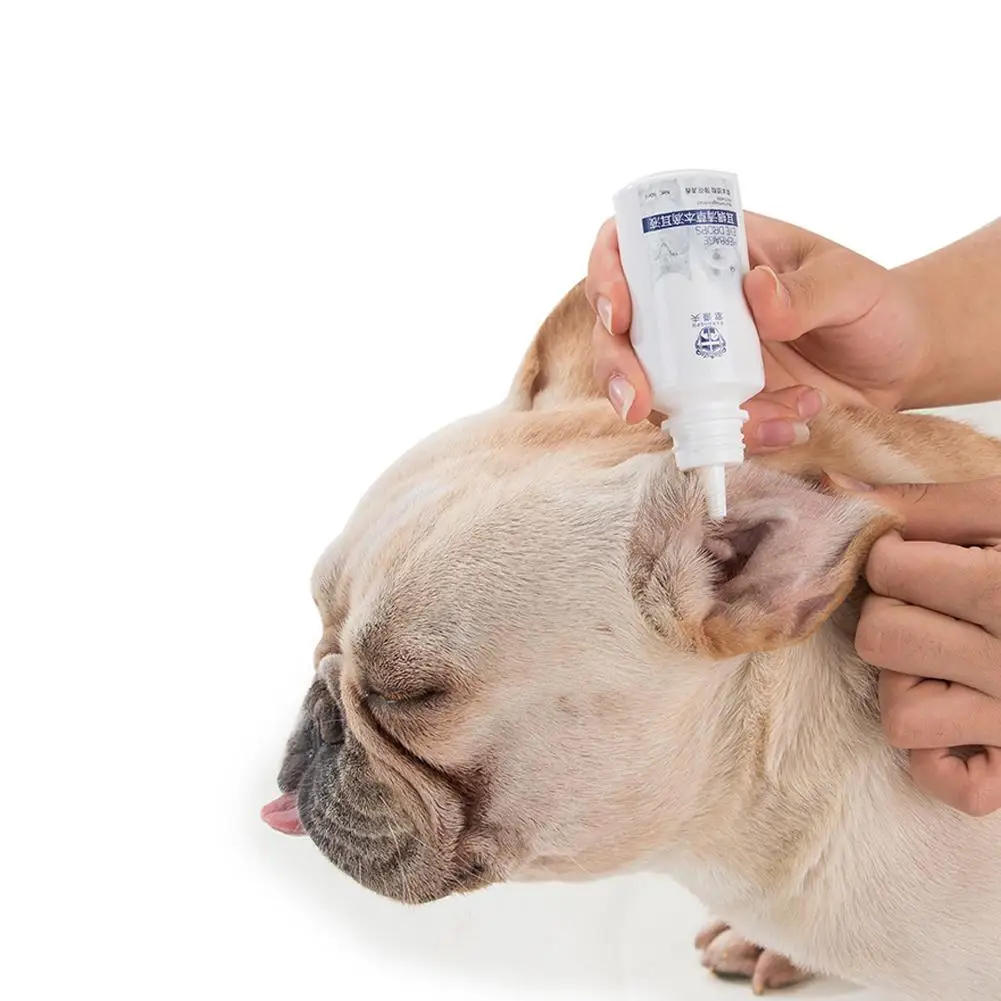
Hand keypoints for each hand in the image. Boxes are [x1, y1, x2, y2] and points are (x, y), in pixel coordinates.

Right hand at [585, 213, 929, 452]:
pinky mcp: (716, 403)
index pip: (631, 247)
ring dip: (692, 416)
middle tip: (640, 404)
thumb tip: (755, 294)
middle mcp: (691, 304)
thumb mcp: (852, 285)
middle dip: (617, 369)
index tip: (620, 313)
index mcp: (712, 251)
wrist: (901, 365)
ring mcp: (698, 357)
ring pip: (651, 388)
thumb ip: (808, 290)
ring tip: (776, 417)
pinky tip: (792, 425)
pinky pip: (699, 427)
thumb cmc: (876, 305)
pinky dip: (737, 436)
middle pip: (620, 330)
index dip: (606, 275)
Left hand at [849, 478, 1000, 816]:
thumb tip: (836, 495)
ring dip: (909, 683)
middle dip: (894, 613)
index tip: (926, 557)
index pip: (886, 569)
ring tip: (953, 657)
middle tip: (939, 606)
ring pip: (898, 715)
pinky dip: (939, 754)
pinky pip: (944, 781)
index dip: (894, 555)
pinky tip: (963, 713)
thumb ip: (931, 504)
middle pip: (879, 638)